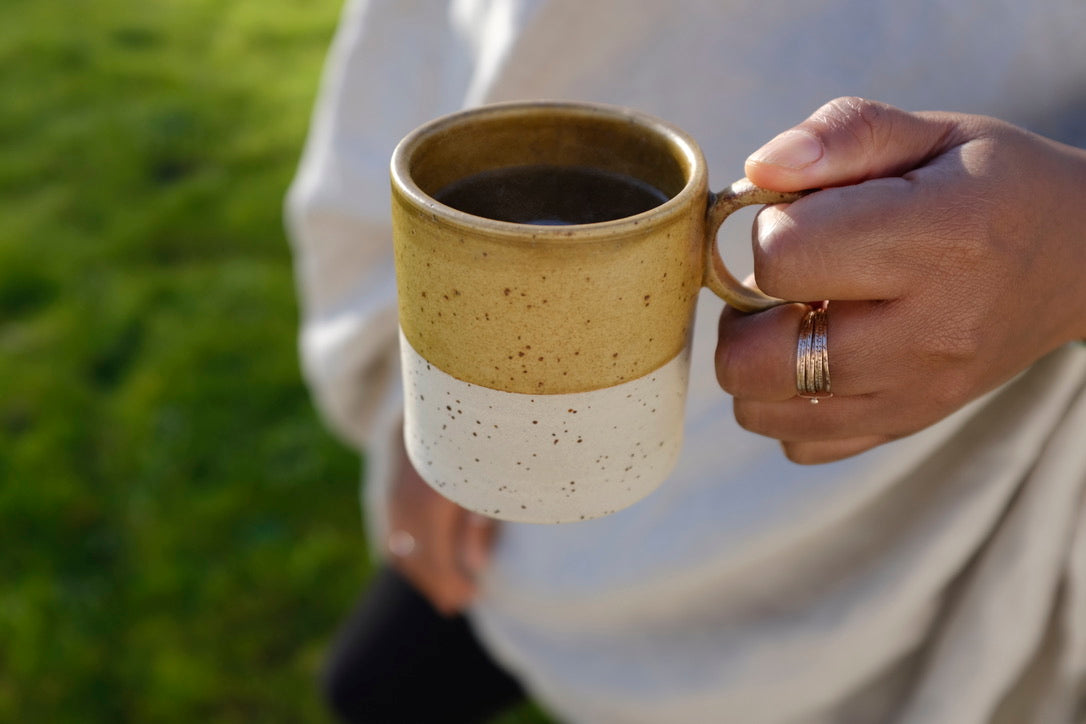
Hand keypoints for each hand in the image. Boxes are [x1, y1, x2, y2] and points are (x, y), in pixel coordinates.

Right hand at [385, 432, 498, 614]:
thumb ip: (483, 525)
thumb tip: (475, 567)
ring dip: (419, 570)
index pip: (434, 562)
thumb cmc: (487, 435)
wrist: (454, 387)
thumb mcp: (496, 482)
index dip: (450, 586)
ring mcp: (392, 488)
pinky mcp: (390, 478)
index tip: (470, 599)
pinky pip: (393, 526)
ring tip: (445, 587)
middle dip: (434, 584)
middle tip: (458, 602)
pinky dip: (408, 549)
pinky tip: (428, 559)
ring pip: (398, 545)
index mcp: (432, 501)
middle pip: (412, 558)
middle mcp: (405, 498)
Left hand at [716, 97, 1085, 463]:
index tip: (799, 219)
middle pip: (754, 359)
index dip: (768, 231)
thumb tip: (758, 169)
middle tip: (777, 282)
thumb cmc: (993, 187)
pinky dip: (787, 408)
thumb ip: (839, 135)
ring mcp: (915, 395)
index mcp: (935, 242)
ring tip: (793, 320)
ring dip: (753, 363)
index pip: (783, 257)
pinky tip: (815, 361)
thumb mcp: (928, 133)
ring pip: (762, 412)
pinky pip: (800, 444)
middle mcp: (925, 335)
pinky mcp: (906, 426)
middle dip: (741, 312)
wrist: (1081, 262)